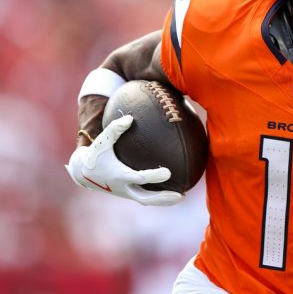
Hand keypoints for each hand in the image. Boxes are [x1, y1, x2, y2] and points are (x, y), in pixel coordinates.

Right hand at [65, 115, 182, 205]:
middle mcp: (123, 188)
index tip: (168, 172)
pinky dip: (158, 198)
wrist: (82, 173)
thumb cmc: (95, 154)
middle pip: (145, 198)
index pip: (139, 178)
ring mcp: (125, 193)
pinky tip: (173, 192)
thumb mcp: (101, 141)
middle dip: (162, 197)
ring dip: (163, 201)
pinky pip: (145, 198)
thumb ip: (114, 129)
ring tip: (181, 197)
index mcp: (118, 176)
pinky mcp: (127, 194)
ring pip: (146, 201)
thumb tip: (130, 118)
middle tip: (180, 194)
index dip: (153, 176)